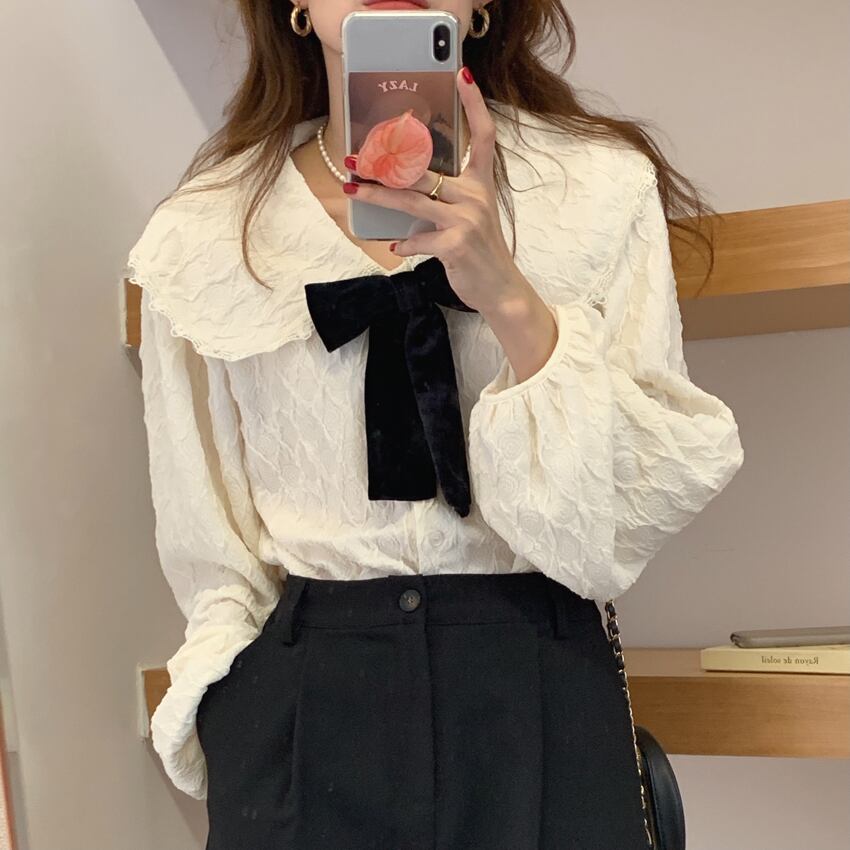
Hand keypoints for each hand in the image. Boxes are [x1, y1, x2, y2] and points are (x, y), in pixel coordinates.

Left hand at [342, 67, 525, 315]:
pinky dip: (403, 244)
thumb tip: (403, 190)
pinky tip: (394, 246)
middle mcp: (475, 196)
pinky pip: (418, 239)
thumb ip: (445, 200)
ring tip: (352, 189)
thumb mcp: (470, 217)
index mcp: (481, 184)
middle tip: (355, 159)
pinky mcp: (456, 244)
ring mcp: (466, 220)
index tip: (463, 74)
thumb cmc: (479, 251)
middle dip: (385, 163)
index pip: (482, 135)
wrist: (500, 288)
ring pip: (412, 200)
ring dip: (377, 195)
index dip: (474, 104)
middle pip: (423, 170)